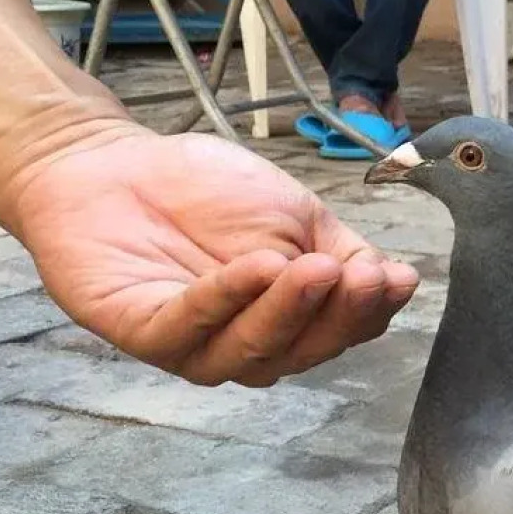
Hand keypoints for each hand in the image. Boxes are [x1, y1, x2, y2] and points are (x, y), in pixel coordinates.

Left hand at [4, 122, 417, 386]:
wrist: (113, 162)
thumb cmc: (204, 192)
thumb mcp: (297, 217)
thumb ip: (346, 252)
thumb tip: (399, 280)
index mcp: (291, 324)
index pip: (343, 331)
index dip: (370, 310)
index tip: (394, 277)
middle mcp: (248, 347)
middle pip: (304, 351)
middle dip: (337, 315)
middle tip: (357, 275)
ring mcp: (195, 347)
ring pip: (252, 351)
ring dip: (288, 312)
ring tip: (316, 269)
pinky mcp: (142, 333)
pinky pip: (188, 329)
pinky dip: (226, 300)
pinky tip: (257, 267)